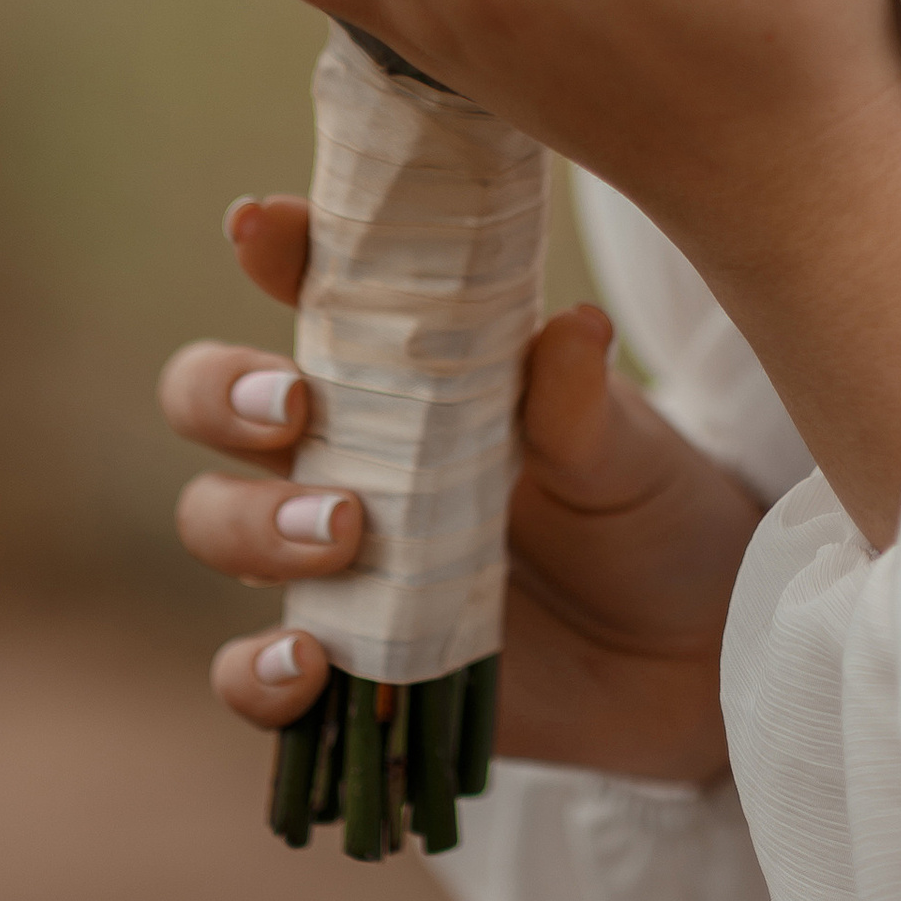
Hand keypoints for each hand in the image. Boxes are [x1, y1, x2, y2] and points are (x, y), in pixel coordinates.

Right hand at [162, 190, 766, 780]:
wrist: (685, 650)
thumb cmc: (643, 510)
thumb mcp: (625, 449)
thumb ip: (580, 400)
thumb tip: (576, 326)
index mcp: (407, 370)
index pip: (318, 289)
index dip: (276, 247)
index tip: (259, 224)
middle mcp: (349, 454)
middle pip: (216, 401)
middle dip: (224, 393)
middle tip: (293, 408)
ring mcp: (333, 561)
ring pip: (215, 522)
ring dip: (249, 523)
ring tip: (339, 530)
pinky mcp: (346, 665)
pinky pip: (252, 676)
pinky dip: (257, 673)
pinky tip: (308, 664)